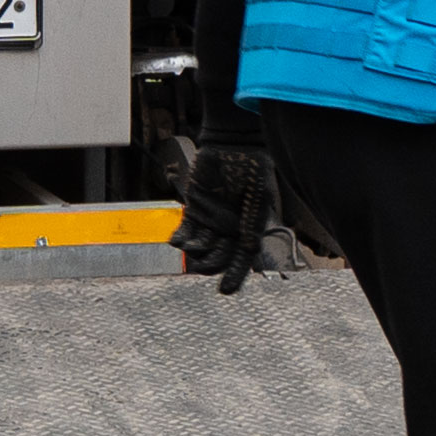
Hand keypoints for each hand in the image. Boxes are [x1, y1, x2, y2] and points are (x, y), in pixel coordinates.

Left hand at [176, 138, 285, 294]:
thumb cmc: (253, 168)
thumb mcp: (259, 199)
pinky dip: (180, 238)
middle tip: (202, 269)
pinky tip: (176, 241)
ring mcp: (212, 219)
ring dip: (195, 251)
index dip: (236, 275)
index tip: (227, 290)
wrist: (233, 144)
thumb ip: (252, 224)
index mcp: (249, 228)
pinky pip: (186, 229)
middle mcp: (230, 227)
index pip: (243, 257)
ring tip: (190, 248)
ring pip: (201, 245)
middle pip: (220, 255)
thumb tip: (250, 250)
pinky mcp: (194, 208)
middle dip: (211, 265)